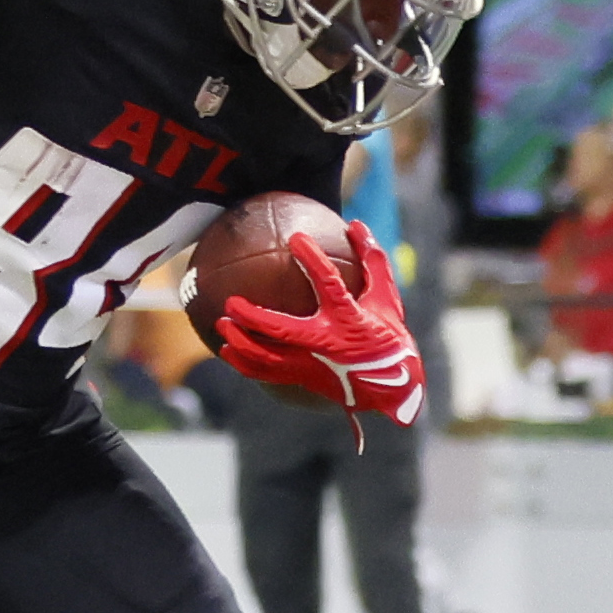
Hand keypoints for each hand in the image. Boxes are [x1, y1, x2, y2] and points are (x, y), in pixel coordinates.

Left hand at [214, 223, 425, 426]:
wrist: (392, 387)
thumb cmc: (388, 335)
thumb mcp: (385, 298)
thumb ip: (372, 261)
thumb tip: (357, 224)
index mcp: (348, 319)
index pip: (329, 284)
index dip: (313, 261)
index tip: (296, 239)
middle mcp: (327, 343)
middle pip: (284, 330)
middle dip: (255, 317)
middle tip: (231, 302)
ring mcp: (313, 364)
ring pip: (268, 358)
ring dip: (242, 342)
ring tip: (220, 325)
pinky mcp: (304, 378)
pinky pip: (266, 373)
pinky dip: (244, 363)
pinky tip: (226, 350)